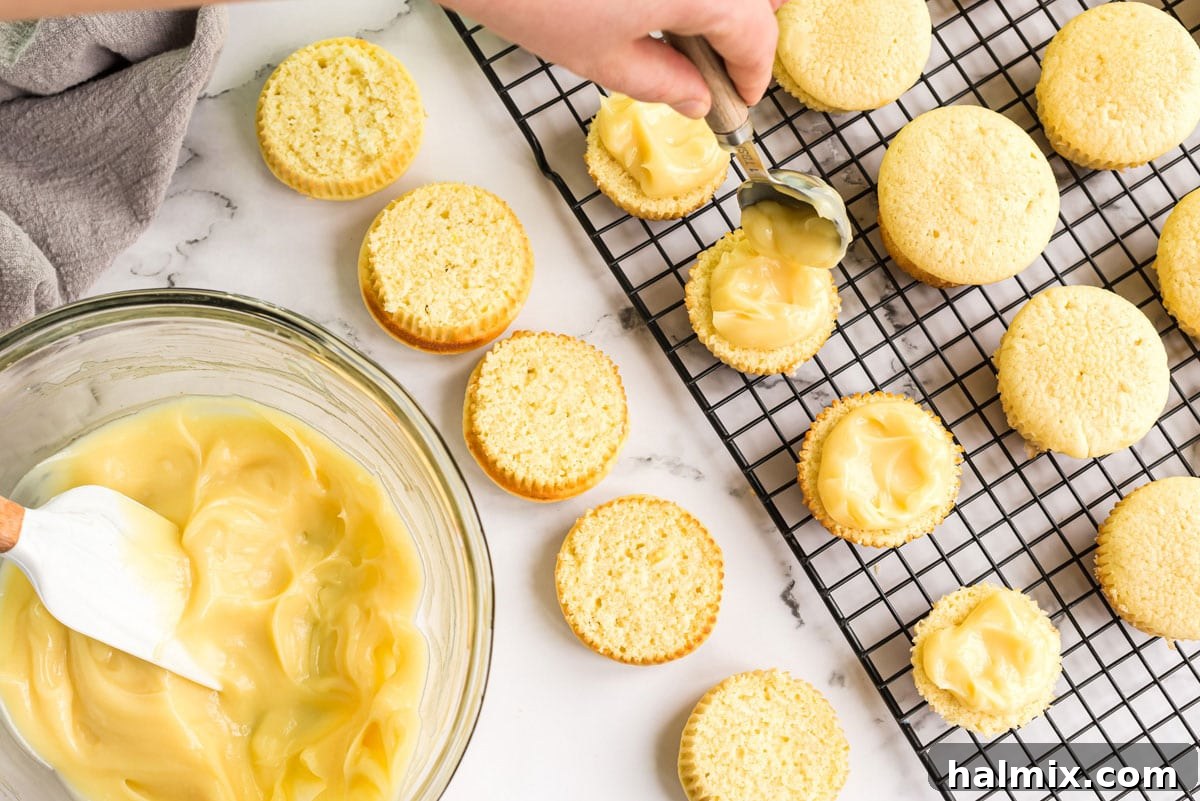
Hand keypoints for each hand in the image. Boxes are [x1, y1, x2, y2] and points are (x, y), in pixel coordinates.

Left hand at [441, 0, 784, 117]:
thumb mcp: (604, 59)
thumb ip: (665, 82)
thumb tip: (697, 98)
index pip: (758, 37)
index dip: (751, 77)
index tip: (734, 101)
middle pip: (750, 0)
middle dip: (739, 37)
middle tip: (709, 73)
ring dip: (716, 10)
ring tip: (679, 39)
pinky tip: (652, 8)